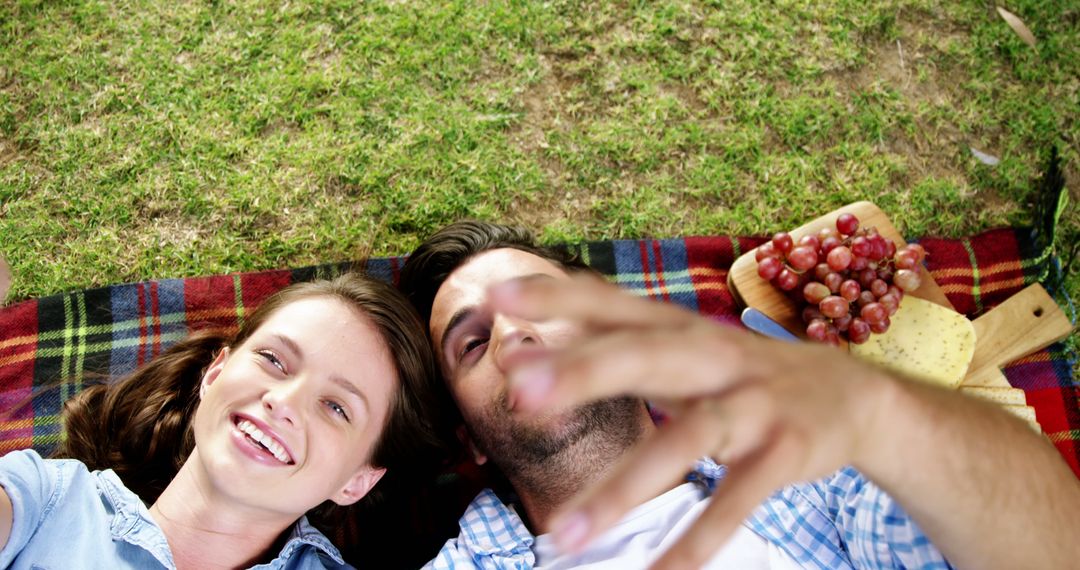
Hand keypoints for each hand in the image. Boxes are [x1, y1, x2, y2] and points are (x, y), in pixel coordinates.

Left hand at [491, 274, 896, 568]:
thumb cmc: (743, 371)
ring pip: (686, 441)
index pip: (615, 304)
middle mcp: (715, 356)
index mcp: (682, 328)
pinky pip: (736, 501)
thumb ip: (623, 338)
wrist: (853, 395)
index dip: (560, 296)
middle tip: (519, 393)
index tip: (497, 293)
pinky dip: (698, 540)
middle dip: (584, 372)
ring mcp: (753, 404)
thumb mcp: (687, 345)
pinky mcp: (784, 452)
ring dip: (624, 489)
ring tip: (564, 536)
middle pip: (646, 357)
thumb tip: (550, 326)